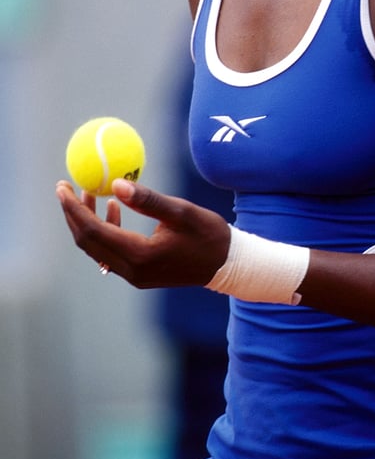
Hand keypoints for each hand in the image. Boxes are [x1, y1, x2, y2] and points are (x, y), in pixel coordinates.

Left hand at [55, 179, 230, 287]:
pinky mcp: (139, 273)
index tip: (62, 186)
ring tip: (89, 192)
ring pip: (97, 247)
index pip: (93, 231)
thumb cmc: (209, 235)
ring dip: (88, 221)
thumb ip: (147, 200)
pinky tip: (113, 208)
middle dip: (73, 214)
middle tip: (65, 187)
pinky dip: (105, 229)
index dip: (73, 208)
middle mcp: (131, 270)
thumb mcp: (181, 212)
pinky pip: (110, 250)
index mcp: (139, 255)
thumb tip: (116, 183)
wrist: (227, 265)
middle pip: (88, 242)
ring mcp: (134, 275)